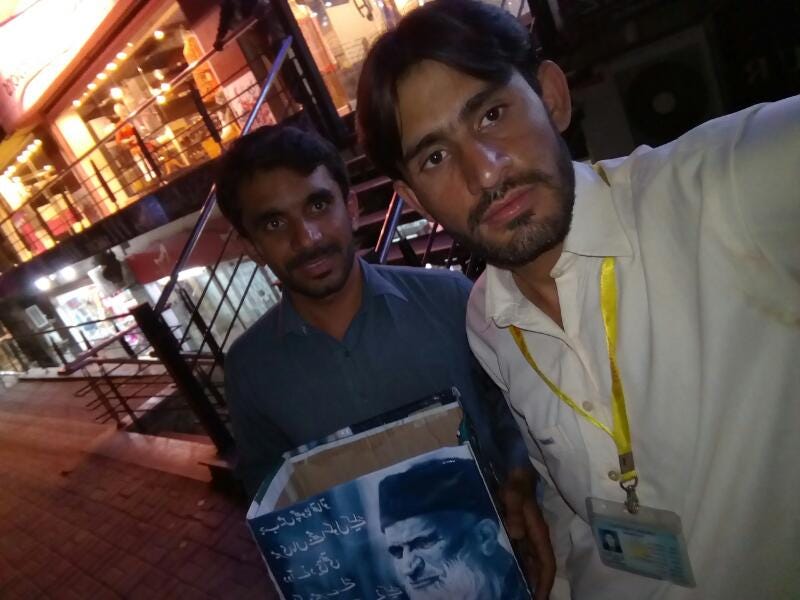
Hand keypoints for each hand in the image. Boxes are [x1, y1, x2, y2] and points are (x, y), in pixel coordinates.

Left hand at [499, 467, 555, 598]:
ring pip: (530, 562)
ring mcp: (528, 534)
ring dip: (527, 577)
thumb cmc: (516, 480)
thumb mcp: (513, 493)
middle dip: (537, 585)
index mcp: (538, 531)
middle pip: (539, 567)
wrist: (518, 468)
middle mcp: (536, 536)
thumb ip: (514, 511)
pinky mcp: (518, 530)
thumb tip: (516, 534)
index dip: (545, 583)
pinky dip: (518, 565)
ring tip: (518, 592)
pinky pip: (521, 553)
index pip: (547, 562)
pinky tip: (508, 573)